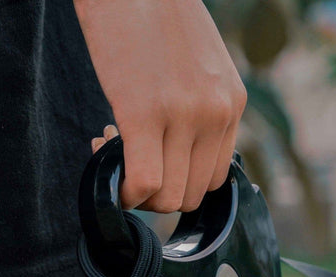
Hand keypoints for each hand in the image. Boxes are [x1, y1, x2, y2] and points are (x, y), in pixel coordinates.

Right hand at [74, 0, 246, 211]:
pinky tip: (103, 155)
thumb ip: (201, 108)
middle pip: (192, 195)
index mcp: (232, 105)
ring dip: (138, 192)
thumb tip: (179, 151)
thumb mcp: (202, 65)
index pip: (214, 179)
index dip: (179, 181)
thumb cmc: (156, 15)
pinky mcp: (144, 113)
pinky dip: (125, 190)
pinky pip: (145, 183)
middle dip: (158, 193)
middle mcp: (216, 115)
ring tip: (114, 147)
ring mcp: (184, 116)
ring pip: (170, 198)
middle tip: (129, 158)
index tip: (153, 159)